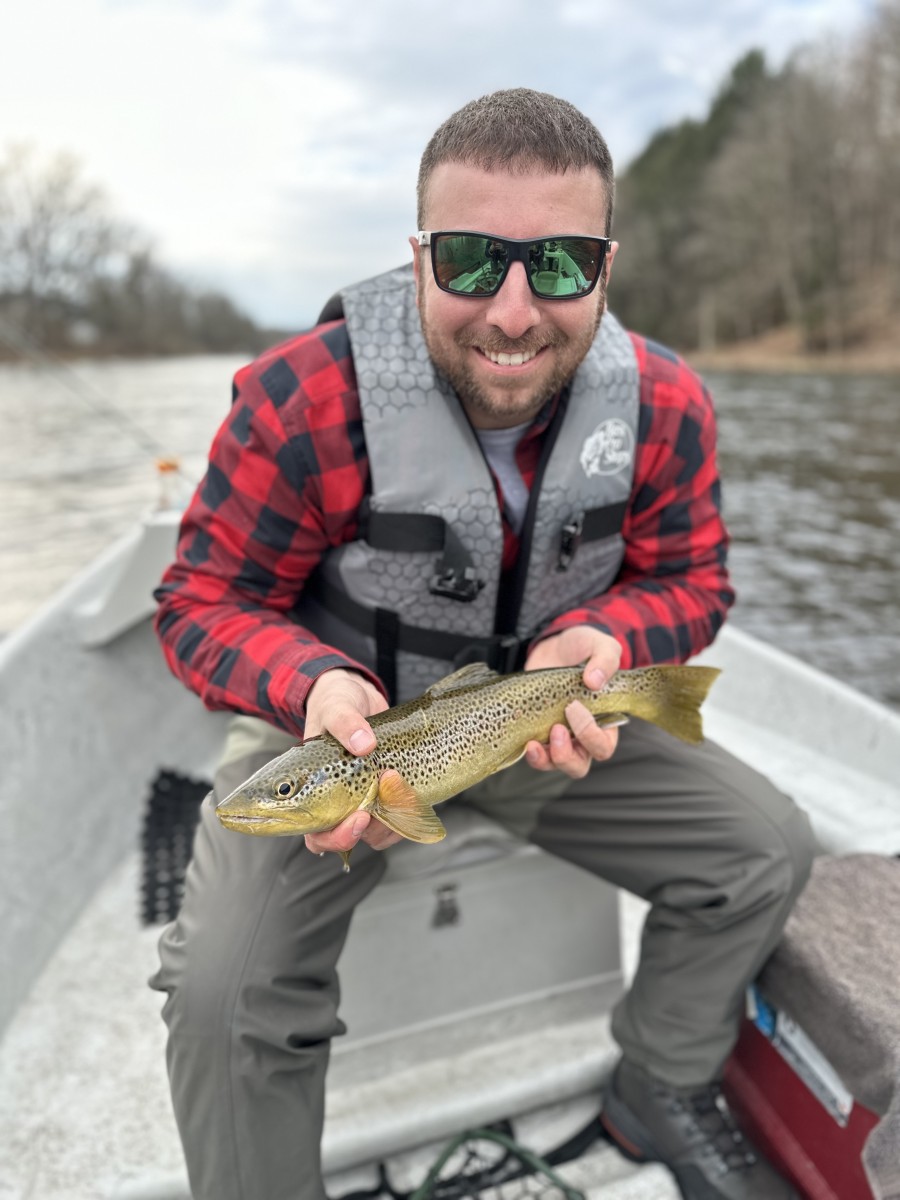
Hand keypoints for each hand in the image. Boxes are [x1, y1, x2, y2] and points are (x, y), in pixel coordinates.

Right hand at [302, 669, 401, 857]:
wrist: (357, 694)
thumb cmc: (335, 703)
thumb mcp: (335, 706)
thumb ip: (345, 722)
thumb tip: (364, 744)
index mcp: (311, 790)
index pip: (314, 833)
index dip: (334, 837)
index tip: (359, 816)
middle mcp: (336, 800)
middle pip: (344, 840)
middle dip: (364, 832)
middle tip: (376, 809)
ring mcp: (363, 797)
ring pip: (375, 832)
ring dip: (391, 818)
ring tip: (396, 779)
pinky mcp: (386, 791)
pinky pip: (397, 817)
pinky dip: (408, 811)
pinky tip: (413, 791)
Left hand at [523, 626, 622, 777]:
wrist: (555, 645)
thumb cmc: (584, 649)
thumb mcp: (600, 645)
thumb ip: (606, 659)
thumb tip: (594, 681)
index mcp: (606, 721)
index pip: (603, 745)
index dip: (590, 734)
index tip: (574, 708)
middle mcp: (583, 736)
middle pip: (580, 765)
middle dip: (567, 755)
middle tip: (557, 729)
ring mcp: (559, 736)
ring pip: (557, 765)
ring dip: (546, 760)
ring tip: (535, 744)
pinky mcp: (537, 732)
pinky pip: (537, 756)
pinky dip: (532, 756)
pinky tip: (526, 744)